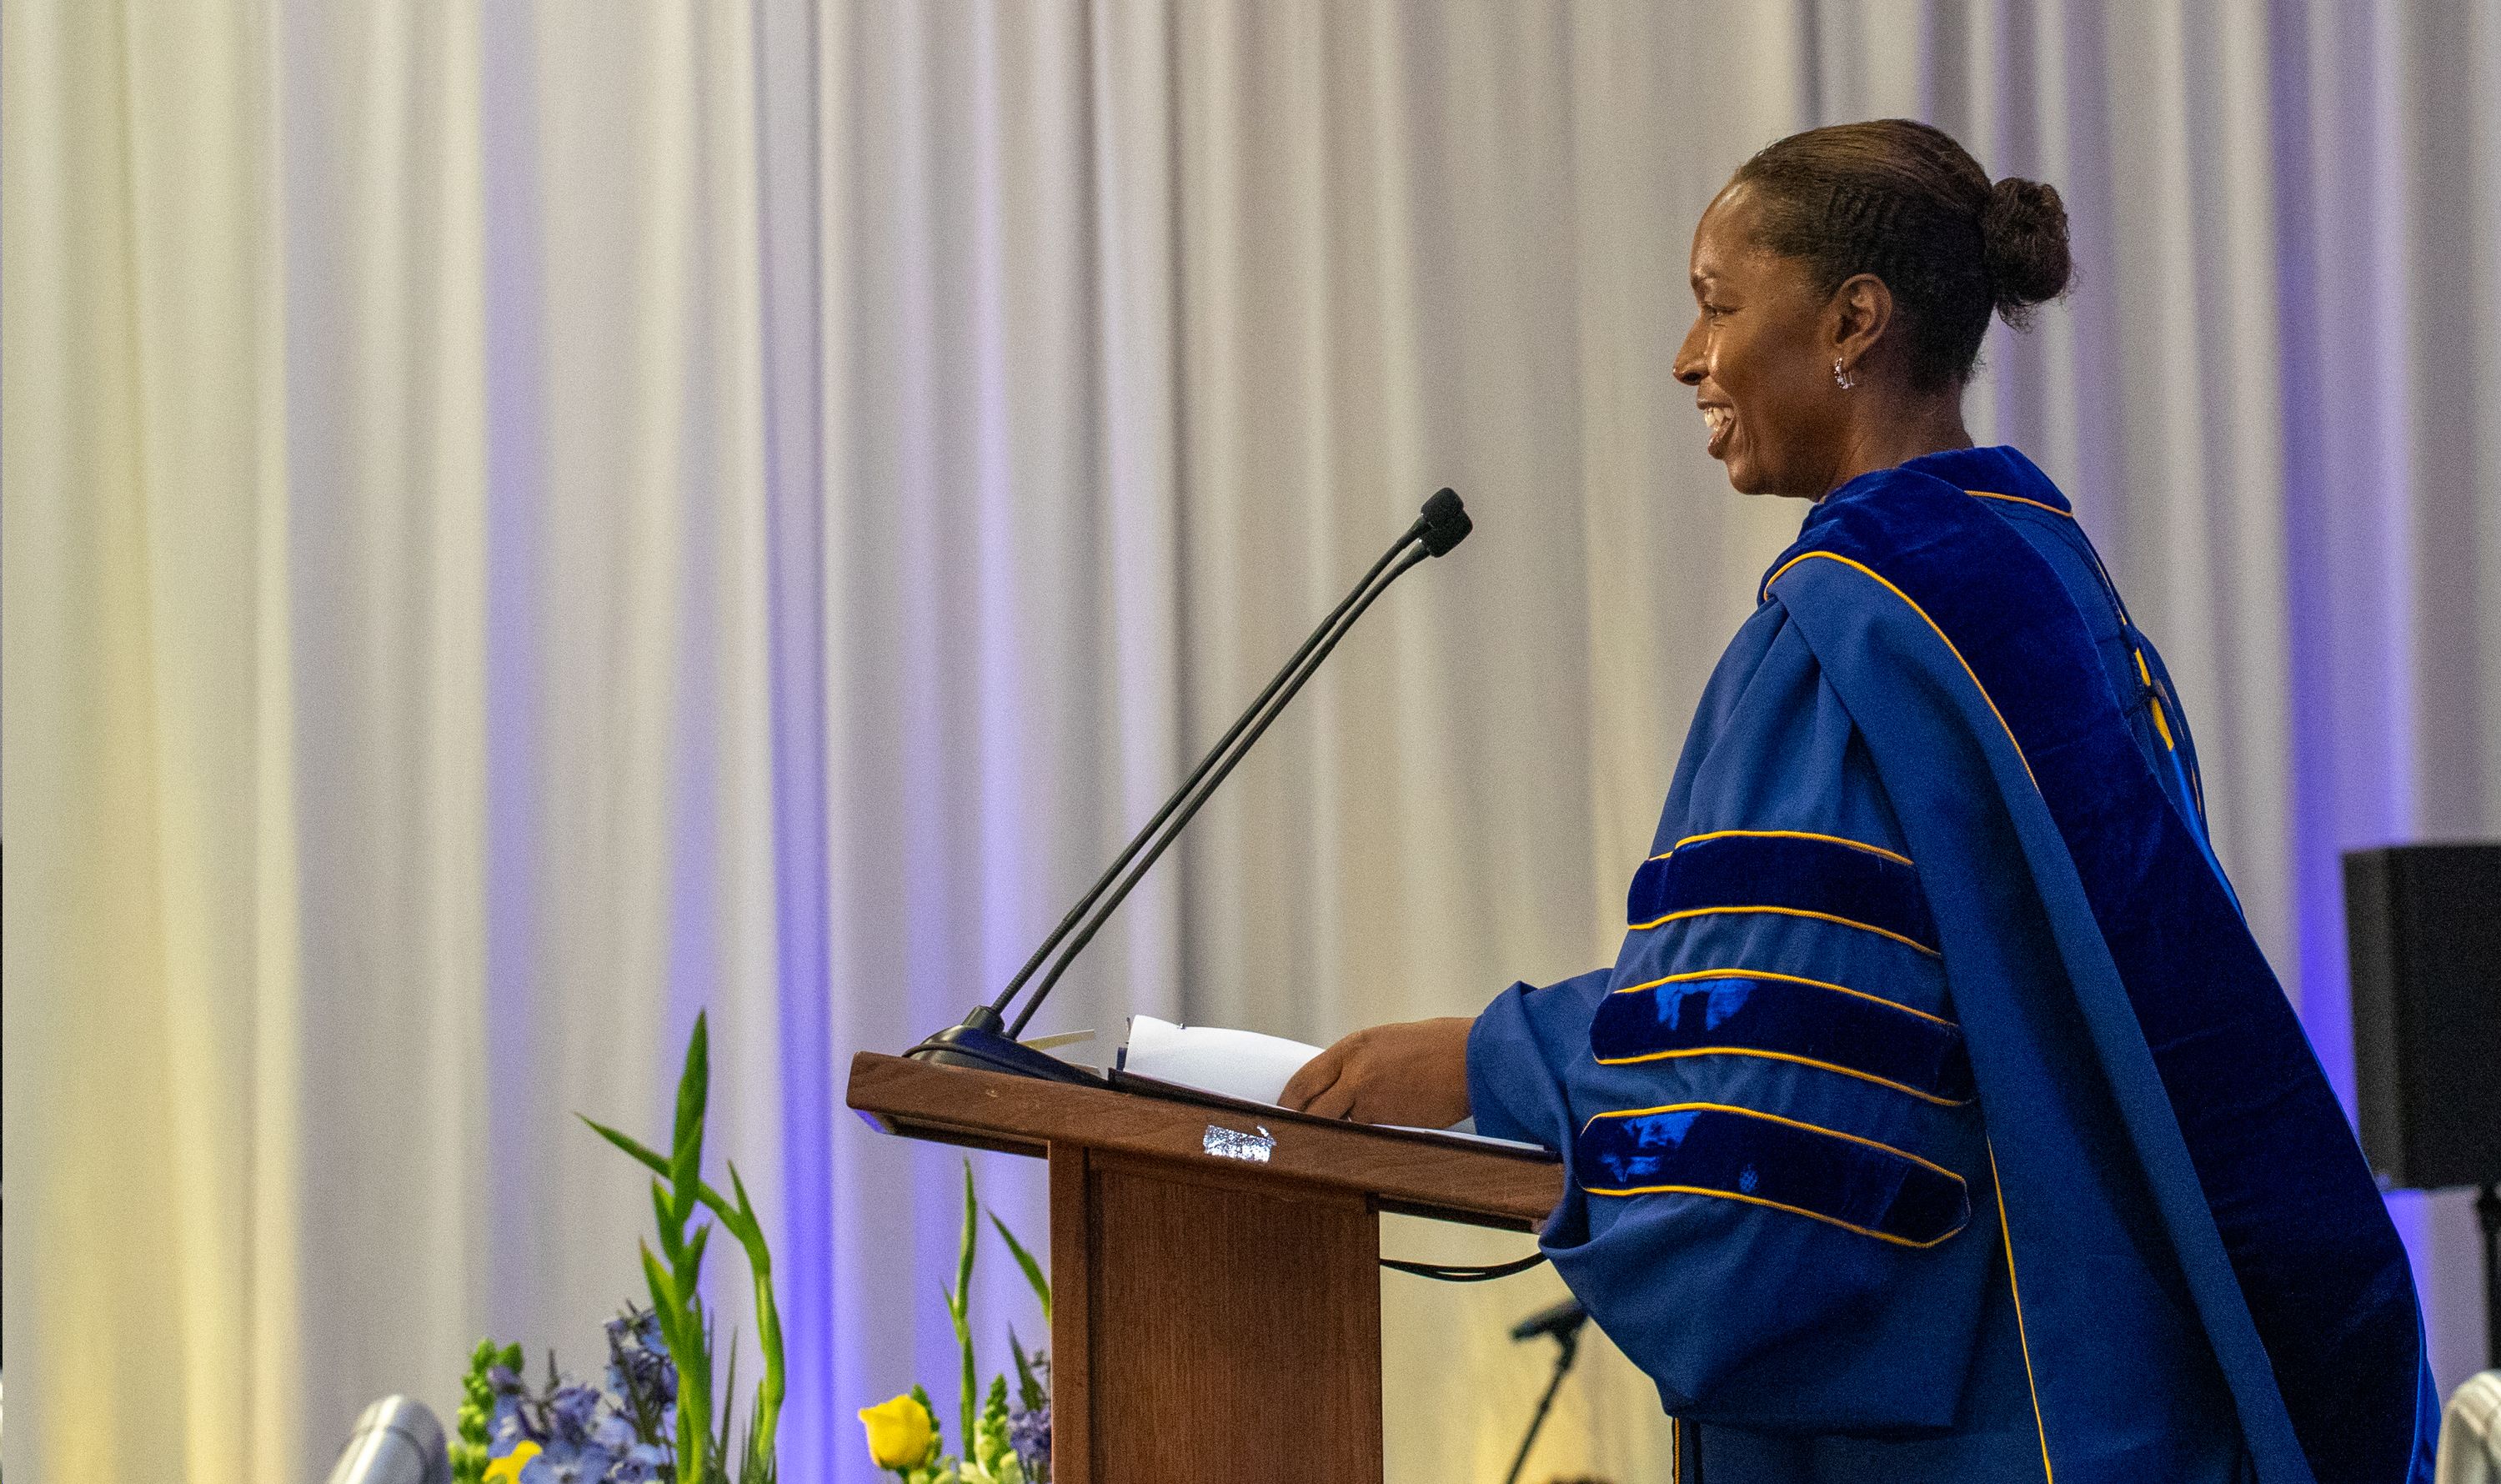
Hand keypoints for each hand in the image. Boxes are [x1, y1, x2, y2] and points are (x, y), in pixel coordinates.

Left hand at [1278, 1016, 1474, 1126]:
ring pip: (1334, 1126)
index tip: (1285, 1113)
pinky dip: (1362, 1141)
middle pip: (1307, 1106)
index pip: (1303, 1078)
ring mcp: (1370, 1098)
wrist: (1476, 1058)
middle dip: (1299, 1124)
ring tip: (1327, 1146)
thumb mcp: (1390, 1044)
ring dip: (1332, 1135)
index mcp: (1353, 1047)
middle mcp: (1354, 1071)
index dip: (1288, 1101)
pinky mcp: (1388, 1121)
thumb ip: (1360, 1064)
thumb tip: (1339, 1088)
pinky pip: (1364, 1137)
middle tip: (1293, 1138)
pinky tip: (1367, 1143)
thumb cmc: (1440, 1048)